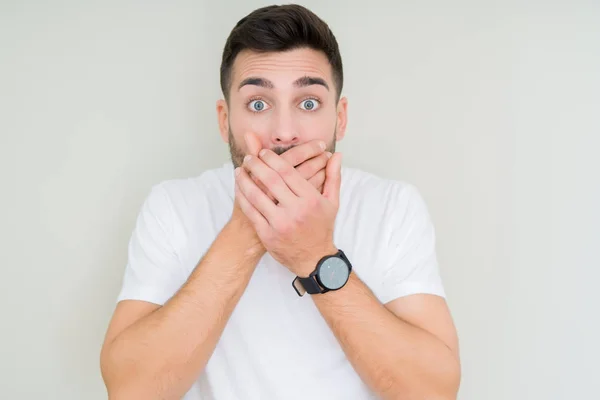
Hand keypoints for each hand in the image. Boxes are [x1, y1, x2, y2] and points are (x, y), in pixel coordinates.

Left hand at [229, 133, 330, 252]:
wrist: (314, 260)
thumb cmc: (322, 228)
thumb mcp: (332, 202)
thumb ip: (333, 177)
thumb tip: (337, 154)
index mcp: (311, 199)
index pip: (287, 172)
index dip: (272, 159)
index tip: (263, 153)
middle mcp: (296, 210)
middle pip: (270, 180)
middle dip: (256, 166)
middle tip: (248, 158)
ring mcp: (280, 223)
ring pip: (257, 195)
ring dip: (244, 181)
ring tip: (239, 171)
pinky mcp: (268, 235)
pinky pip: (251, 212)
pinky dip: (242, 198)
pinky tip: (238, 189)